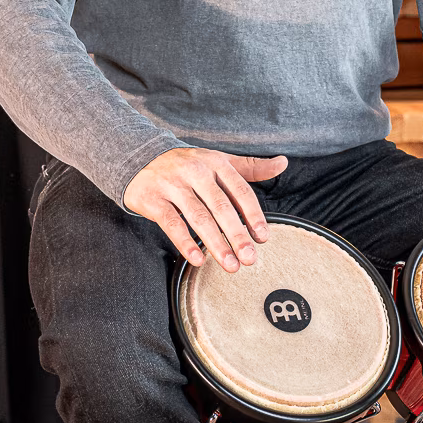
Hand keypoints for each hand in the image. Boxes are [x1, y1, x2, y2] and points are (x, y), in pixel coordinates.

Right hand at [124, 147, 288, 270]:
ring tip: (230, 265)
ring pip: (198, 217)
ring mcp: (172, 184)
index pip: (240, 191)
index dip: (253, 215)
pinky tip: (198, 260)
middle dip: (237, 235)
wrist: (138, 157)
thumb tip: (283, 163)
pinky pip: (171, 223)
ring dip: (216, 244)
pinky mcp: (153, 198)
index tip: (263, 238)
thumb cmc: (187, 165)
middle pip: (221, 207)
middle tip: (250, 259)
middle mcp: (195, 171)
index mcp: (215, 163)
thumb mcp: (218, 161)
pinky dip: (185, 242)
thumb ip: (250, 167)